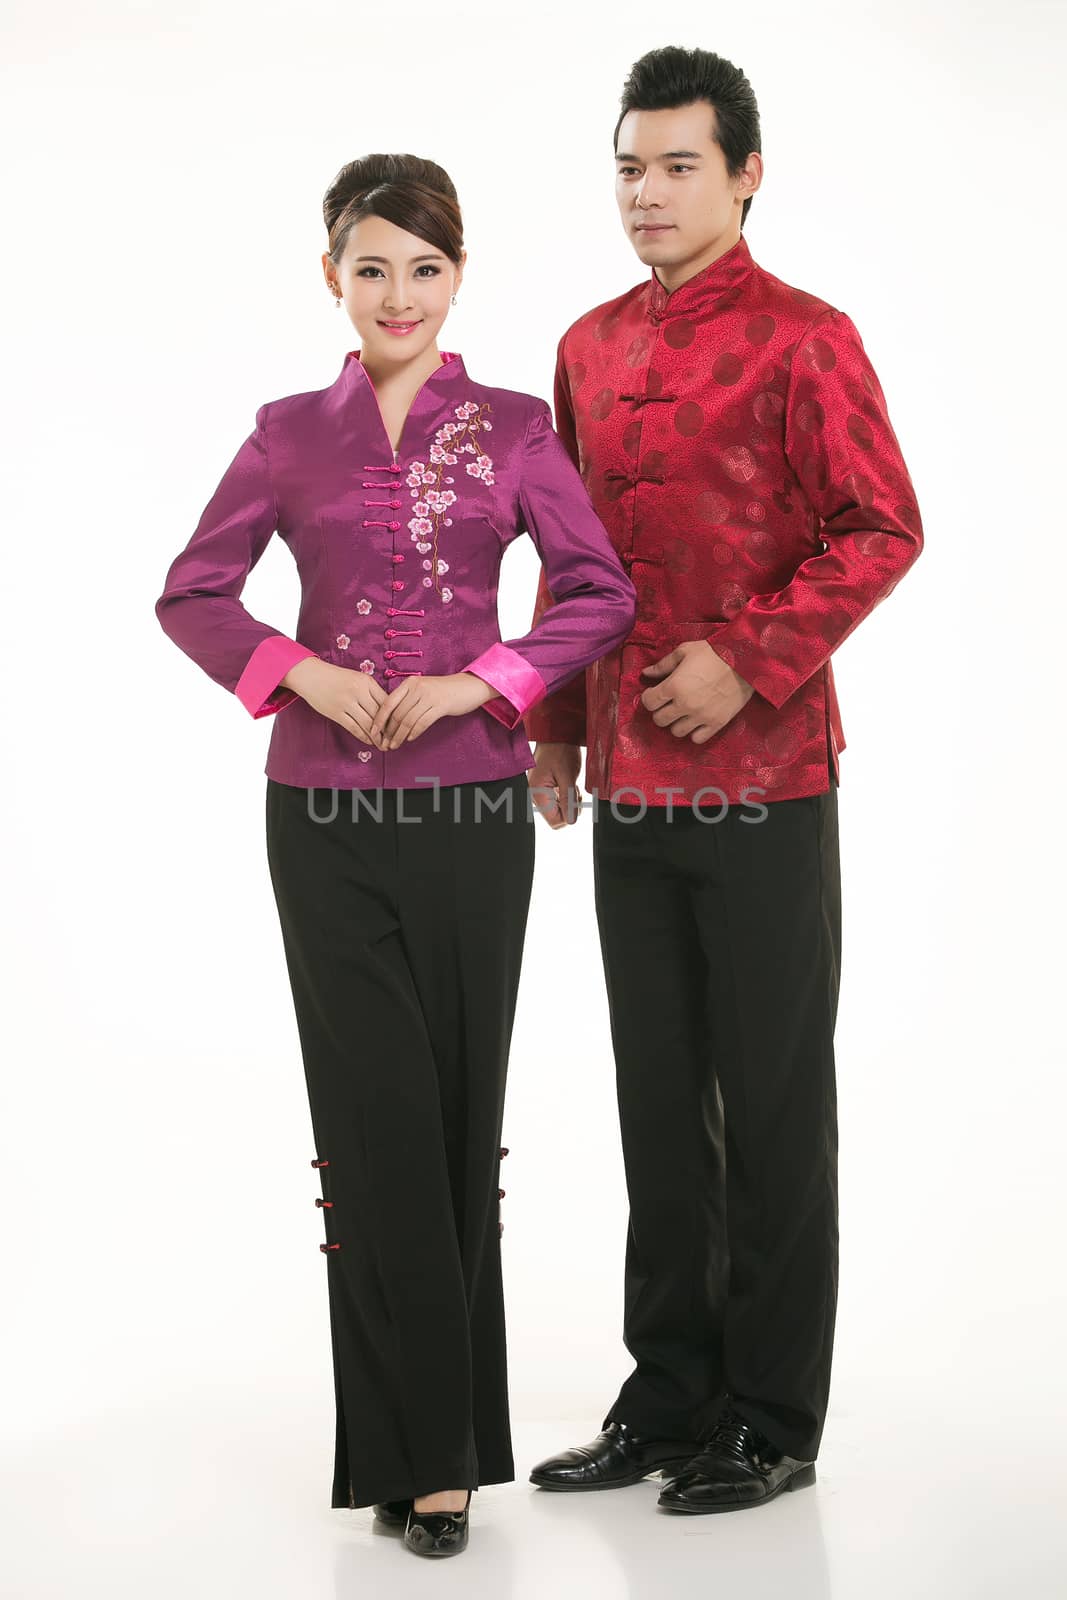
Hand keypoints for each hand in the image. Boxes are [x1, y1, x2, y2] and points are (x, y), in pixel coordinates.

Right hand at [280, 657, 390, 746]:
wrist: (312, 676)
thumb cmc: (337, 678)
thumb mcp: (358, 678)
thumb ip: (372, 692)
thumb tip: (388, 710)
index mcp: (366, 682)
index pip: (386, 702)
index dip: (394, 717)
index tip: (401, 727)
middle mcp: (358, 692)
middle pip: (379, 715)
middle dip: (388, 731)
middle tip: (395, 740)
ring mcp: (346, 703)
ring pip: (368, 724)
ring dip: (377, 737)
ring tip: (384, 745)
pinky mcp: (336, 713)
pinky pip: (354, 728)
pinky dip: (363, 737)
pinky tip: (369, 742)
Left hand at [368, 671, 496, 749]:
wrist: (467, 687)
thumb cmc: (442, 691)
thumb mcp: (422, 689)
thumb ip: (407, 700)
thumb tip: (390, 719)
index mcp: (409, 684)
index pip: (388, 703)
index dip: (378, 720)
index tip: (373, 732)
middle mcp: (417, 688)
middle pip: (397, 714)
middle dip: (388, 732)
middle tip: (384, 744)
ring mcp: (429, 696)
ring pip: (408, 720)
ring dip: (399, 736)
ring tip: (394, 745)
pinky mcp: (440, 706)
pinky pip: (422, 722)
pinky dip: (414, 733)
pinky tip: (410, 739)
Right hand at [528, 742, 581, 828]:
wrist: (557, 734)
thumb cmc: (560, 750)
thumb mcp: (568, 776)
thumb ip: (568, 800)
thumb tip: (571, 821)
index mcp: (537, 792)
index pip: (554, 821)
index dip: (569, 815)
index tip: (575, 801)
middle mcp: (535, 795)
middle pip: (556, 817)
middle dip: (569, 807)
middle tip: (574, 790)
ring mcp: (539, 792)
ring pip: (558, 809)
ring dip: (568, 800)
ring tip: (570, 784)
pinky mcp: (544, 788)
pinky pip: (556, 800)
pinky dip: (565, 795)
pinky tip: (566, 783)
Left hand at [640, 640, 753, 741]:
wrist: (746, 660)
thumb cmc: (714, 652)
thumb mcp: (685, 651)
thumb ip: (663, 664)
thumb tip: (646, 673)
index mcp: (674, 686)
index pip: (649, 703)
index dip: (649, 697)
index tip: (655, 693)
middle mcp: (685, 704)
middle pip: (659, 720)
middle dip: (661, 711)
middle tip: (669, 703)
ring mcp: (701, 716)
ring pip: (676, 731)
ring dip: (676, 722)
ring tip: (683, 712)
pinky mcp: (716, 723)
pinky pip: (696, 738)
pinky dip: (694, 731)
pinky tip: (697, 720)